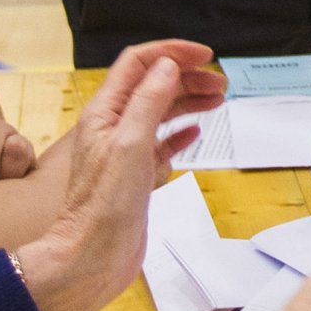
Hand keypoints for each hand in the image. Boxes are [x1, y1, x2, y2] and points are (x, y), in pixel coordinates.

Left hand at [13, 40, 225, 310]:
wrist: (92, 257)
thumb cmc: (103, 207)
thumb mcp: (130, 144)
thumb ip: (148, 100)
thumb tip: (167, 65)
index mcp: (105, 113)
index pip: (138, 64)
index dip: (171, 53)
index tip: (205, 56)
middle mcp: (114, 128)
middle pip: (153, 85)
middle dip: (187, 77)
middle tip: (219, 83)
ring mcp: (125, 151)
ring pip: (160, 112)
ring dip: (188, 101)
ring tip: (217, 100)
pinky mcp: (136, 175)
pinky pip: (161, 144)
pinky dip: (180, 133)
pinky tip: (195, 132)